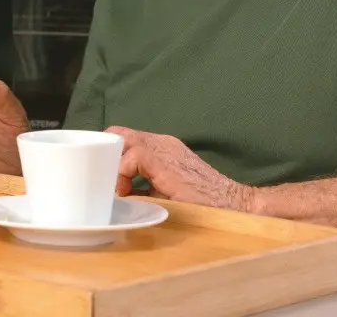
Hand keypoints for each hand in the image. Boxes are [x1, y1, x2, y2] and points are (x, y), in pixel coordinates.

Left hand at [107, 127, 252, 211]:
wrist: (230, 202)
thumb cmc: (200, 201)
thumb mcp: (165, 190)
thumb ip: (143, 186)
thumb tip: (117, 193)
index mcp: (161, 146)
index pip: (125, 137)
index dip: (110, 153)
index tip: (106, 177)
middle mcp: (160, 142)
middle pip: (119, 133)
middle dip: (106, 153)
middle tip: (106, 179)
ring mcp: (162, 148)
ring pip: (121, 140)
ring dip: (112, 163)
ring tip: (116, 187)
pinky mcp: (163, 162)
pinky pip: (131, 157)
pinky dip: (121, 173)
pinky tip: (125, 191)